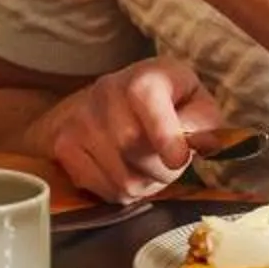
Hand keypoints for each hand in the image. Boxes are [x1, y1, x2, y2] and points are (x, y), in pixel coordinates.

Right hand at [31, 56, 227, 202]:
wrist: (112, 101)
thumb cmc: (166, 103)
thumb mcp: (195, 102)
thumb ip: (205, 121)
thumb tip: (205, 142)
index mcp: (144, 75)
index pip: (146, 98)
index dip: (164, 133)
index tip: (180, 158)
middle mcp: (106, 92)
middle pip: (134, 147)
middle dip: (163, 170)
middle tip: (171, 165)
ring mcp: (79, 120)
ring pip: (121, 177)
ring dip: (144, 185)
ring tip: (148, 168)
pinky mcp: (63, 146)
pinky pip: (101, 189)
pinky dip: (120, 191)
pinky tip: (125, 172)